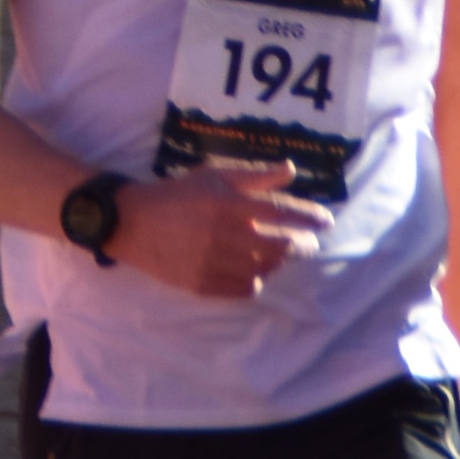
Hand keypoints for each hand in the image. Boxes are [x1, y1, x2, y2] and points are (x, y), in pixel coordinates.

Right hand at [113, 161, 326, 303]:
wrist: (133, 224)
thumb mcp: (214, 176)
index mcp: (229, 203)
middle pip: (280, 246)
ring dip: (277, 262)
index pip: (282, 212)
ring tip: (276, 255)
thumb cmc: (178, 194)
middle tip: (306, 243)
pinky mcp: (204, 285)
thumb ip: (254, 175)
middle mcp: (226, 235)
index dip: (308, 217)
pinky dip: (255, 281)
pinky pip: (245, 289)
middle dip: (300, 244)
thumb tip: (291, 170)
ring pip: (265, 269)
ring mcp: (215, 263)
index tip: (325, 221)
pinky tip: (252, 271)